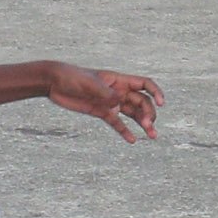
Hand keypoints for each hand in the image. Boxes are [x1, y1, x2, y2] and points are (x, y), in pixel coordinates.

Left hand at [45, 63, 161, 140]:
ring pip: (132, 114)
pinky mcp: (101, 112)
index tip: (162, 103)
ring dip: (143, 124)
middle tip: (148, 126)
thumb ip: (105, 93)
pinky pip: (117, 123)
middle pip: (141, 102)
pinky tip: (133, 140)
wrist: (55, 82)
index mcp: (119, 80)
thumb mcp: (89, 84)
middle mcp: (118, 91)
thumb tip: (119, 102)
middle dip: (148, 113)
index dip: (155, 92)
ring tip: (152, 136)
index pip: (144, 84)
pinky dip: (125, 131)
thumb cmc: (72, 77)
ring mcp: (110, 103)